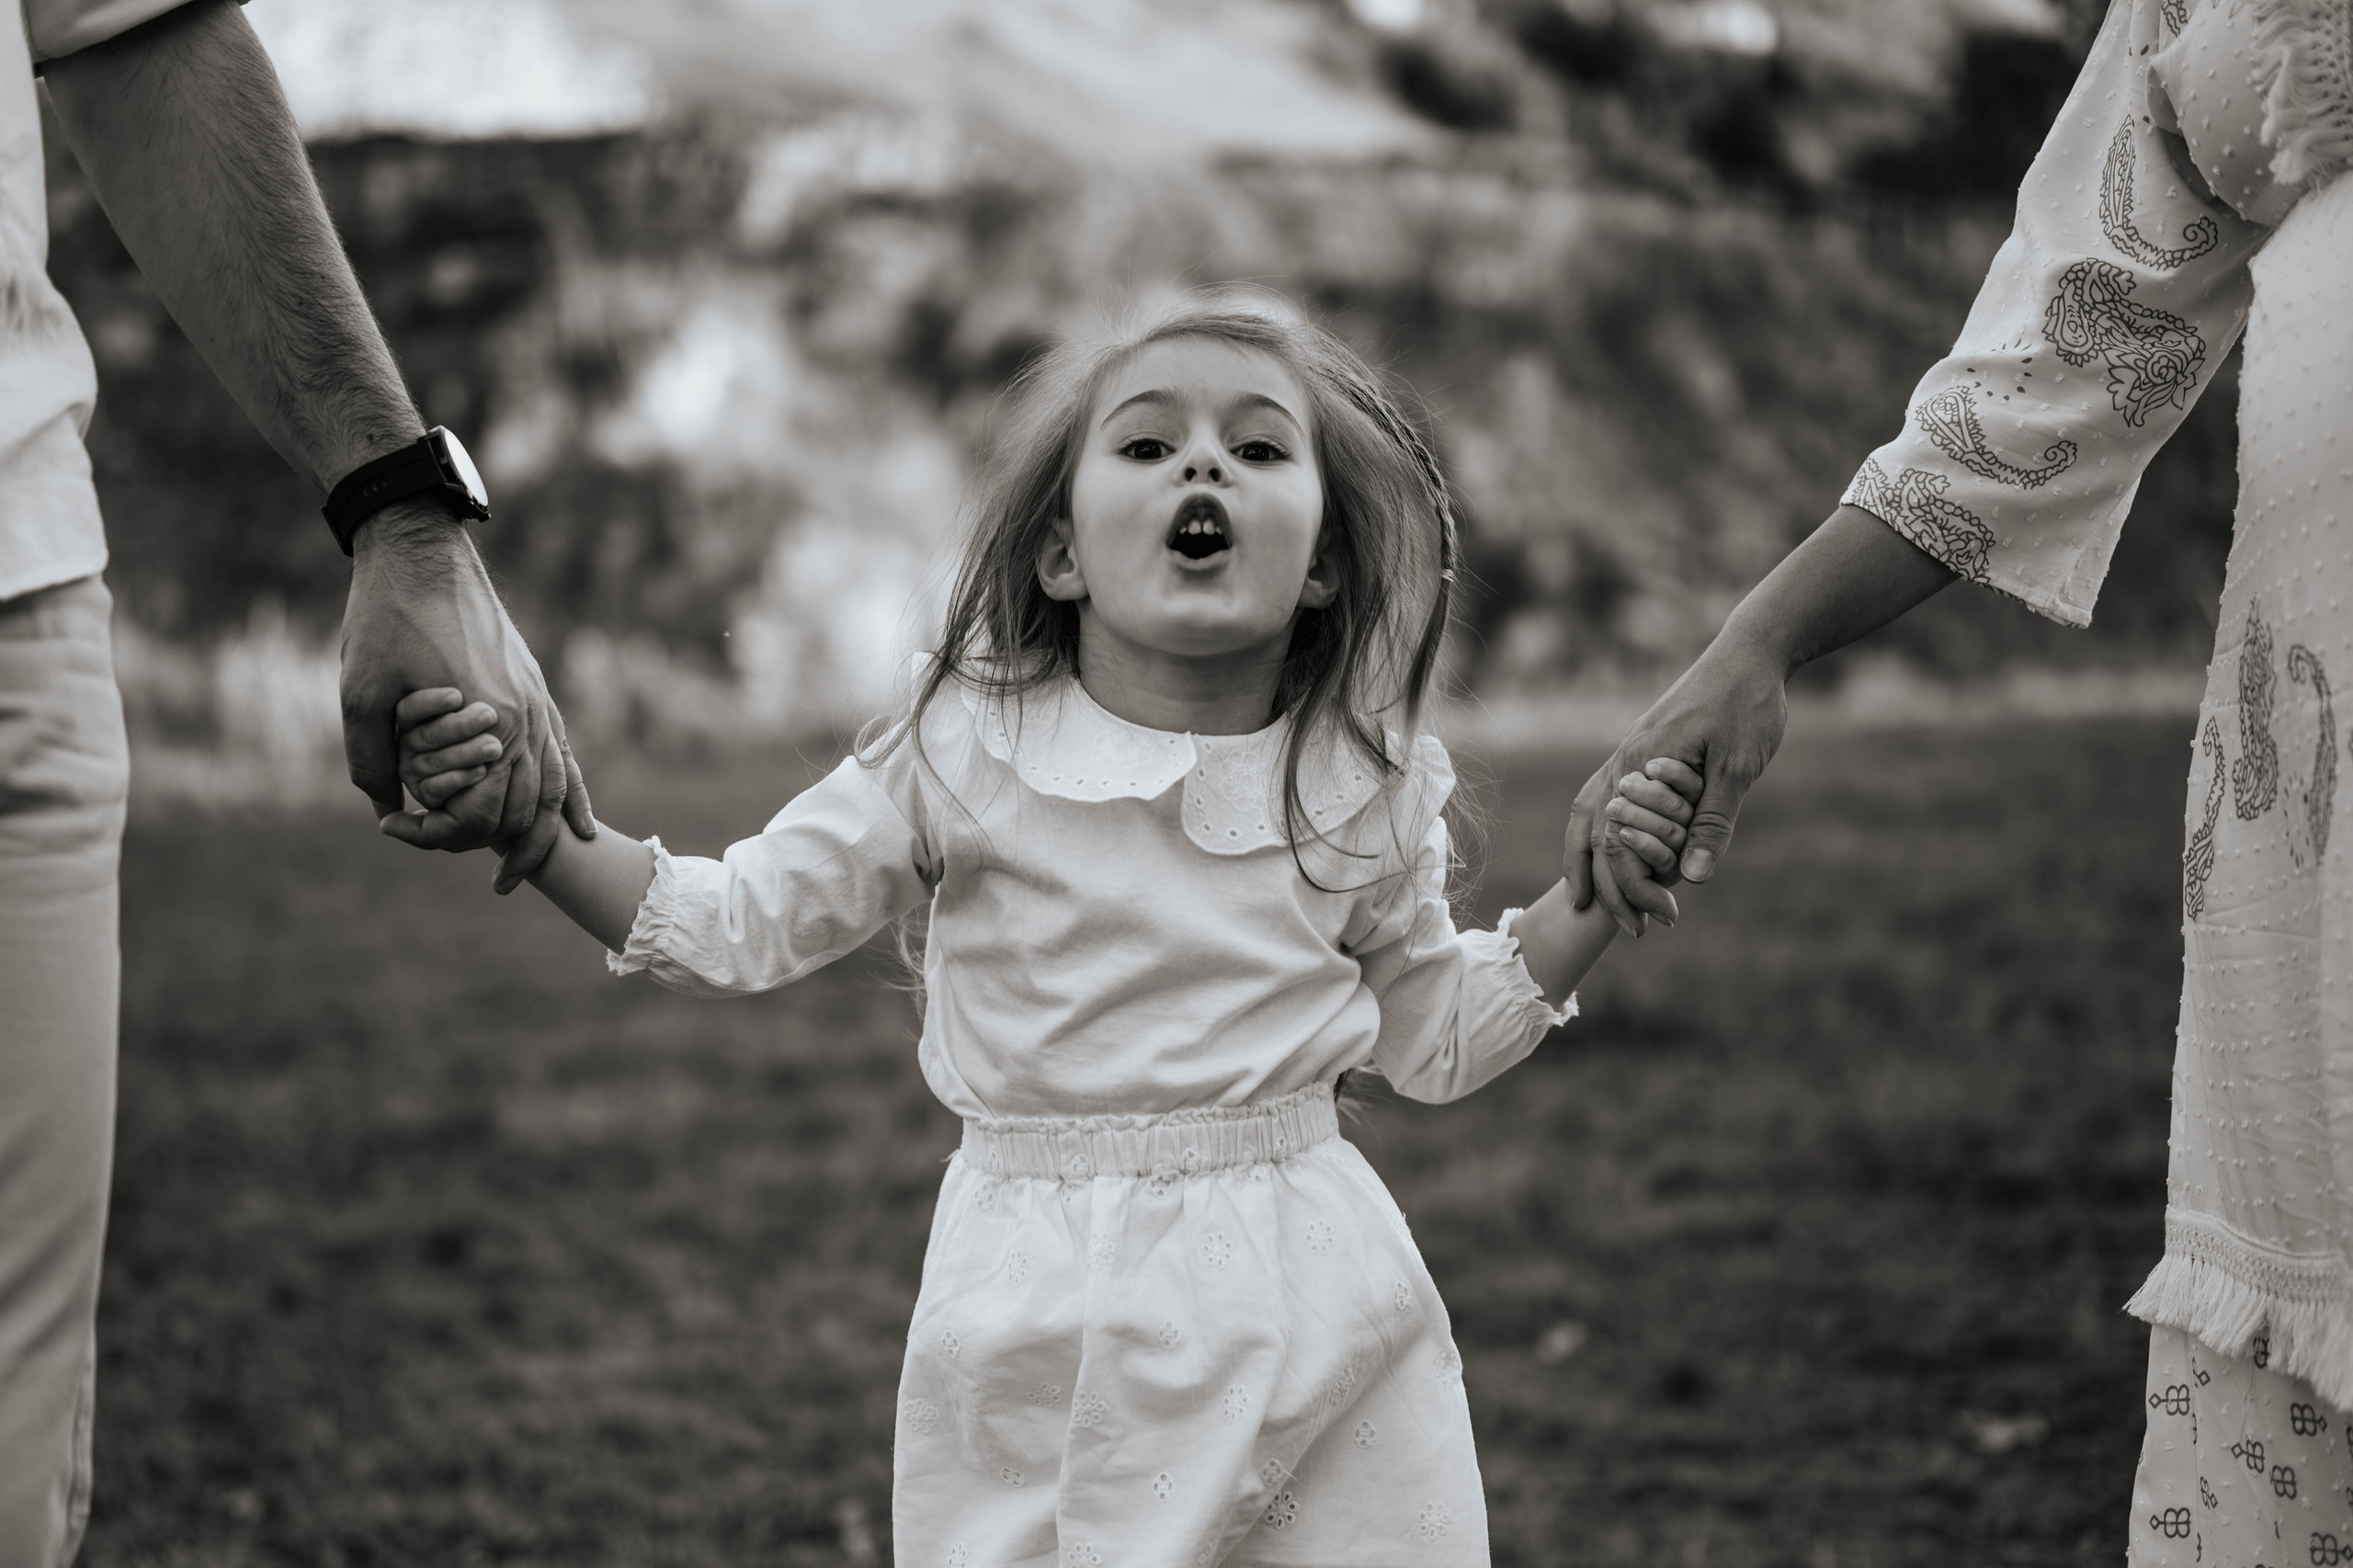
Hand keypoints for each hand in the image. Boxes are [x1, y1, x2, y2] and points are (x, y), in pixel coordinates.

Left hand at [342, 500, 591, 888]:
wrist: (419, 547)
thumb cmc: (385, 616)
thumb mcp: (359, 695)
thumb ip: (371, 761)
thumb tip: (385, 807)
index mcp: (490, 722)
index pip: (485, 812)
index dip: (439, 835)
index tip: (396, 830)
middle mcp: (525, 716)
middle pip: (531, 808)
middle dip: (506, 850)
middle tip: (486, 879)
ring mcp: (536, 699)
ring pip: (557, 783)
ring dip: (546, 831)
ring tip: (529, 867)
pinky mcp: (534, 685)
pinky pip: (564, 751)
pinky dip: (570, 790)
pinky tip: (575, 817)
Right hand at [1564, 630, 1789, 934]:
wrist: (1749, 653)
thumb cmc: (1747, 704)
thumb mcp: (1737, 766)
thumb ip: (1713, 822)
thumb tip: (1693, 880)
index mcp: (1640, 766)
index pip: (1619, 844)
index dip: (1636, 888)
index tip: (1663, 921)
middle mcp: (1623, 761)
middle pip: (1593, 835)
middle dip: (1608, 889)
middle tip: (1633, 931)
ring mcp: (1627, 753)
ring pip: (1586, 813)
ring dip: (1586, 860)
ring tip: (1586, 900)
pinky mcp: (1640, 749)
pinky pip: (1600, 796)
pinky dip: (1594, 829)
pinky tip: (1608, 845)